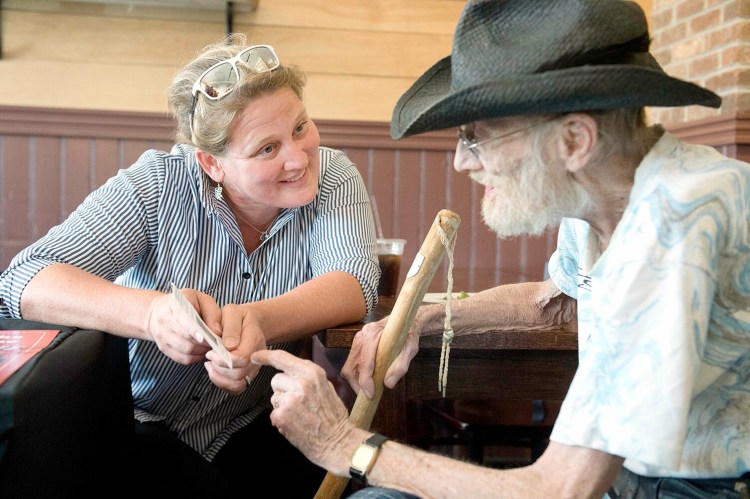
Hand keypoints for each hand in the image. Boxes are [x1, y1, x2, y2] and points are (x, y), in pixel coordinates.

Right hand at [145, 288, 216, 364]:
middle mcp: (164, 320)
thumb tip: (217, 332)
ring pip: (186, 350)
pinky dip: (196, 357)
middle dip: (205, 342)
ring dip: (202, 350)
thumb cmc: (187, 303)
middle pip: (186, 338)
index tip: (203, 337)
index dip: (193, 329)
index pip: (182, 317)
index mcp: (174, 304)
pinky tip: (202, 350)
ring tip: (211, 345)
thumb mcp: (202, 299)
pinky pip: (183, 359)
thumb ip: (212, 313)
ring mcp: (162, 336)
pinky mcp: (164, 348)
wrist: (159, 310)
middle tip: (217, 341)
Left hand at [204, 303, 266, 394]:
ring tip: (211, 364)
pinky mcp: (248, 376)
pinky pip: (236, 389)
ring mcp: (254, 368)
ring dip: (219, 377)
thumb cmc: (239, 318)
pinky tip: (216, 370)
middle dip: (218, 368)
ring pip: (237, 384)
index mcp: (255, 340)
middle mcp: (257, 357)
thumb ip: (231, 327)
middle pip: (238, 374)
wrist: (250, 324)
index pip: (241, 358)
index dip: (222, 359)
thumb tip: (228, 345)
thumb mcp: (232, 312)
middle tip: (209, 356)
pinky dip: (222, 383)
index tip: (211, 351)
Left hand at [252, 349, 355, 475]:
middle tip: (299, 402)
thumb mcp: (326, 387)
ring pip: (275, 397)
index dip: (265, 356)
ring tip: (300, 415)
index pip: (282, 357)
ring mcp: (289, 400)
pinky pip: (274, 413)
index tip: (256, 357)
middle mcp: (300, 383)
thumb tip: (291, 371)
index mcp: (312, 373)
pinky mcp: (281, 416)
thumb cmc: (334, 417)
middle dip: (283, 389)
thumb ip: (308, 377)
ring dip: (282, 406)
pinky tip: (296, 424)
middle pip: (276, 379)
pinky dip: (282, 420)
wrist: (338, 441)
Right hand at [341, 313, 420, 397]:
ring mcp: (357, 340)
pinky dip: (358, 375)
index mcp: (372, 334)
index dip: (365, 381)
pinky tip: (369, 379)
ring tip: (370, 389)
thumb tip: (388, 384)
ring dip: (356, 381)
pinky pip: (352, 364)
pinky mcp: (358, 345)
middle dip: (357, 384)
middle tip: (369, 395)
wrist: (406, 322)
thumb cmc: (408, 335)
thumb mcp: (410, 350)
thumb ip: (400, 366)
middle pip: (350, 367)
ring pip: (349, 367)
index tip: (370, 395)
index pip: (363, 362)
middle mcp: (361, 336)